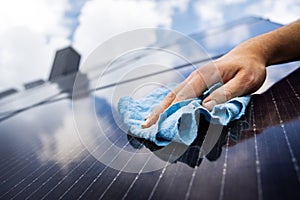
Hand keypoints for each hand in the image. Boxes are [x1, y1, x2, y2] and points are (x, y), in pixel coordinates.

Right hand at [141, 44, 266, 127]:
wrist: (249, 56)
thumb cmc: (249, 69)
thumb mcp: (244, 82)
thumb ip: (225, 94)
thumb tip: (205, 107)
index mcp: (204, 76)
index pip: (184, 96)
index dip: (171, 111)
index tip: (159, 124)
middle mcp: (195, 78)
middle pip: (173, 95)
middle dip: (158, 110)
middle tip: (145, 124)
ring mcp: (195, 81)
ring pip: (174, 95)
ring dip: (161, 108)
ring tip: (148, 120)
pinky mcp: (197, 85)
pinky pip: (180, 95)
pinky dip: (169, 105)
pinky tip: (164, 112)